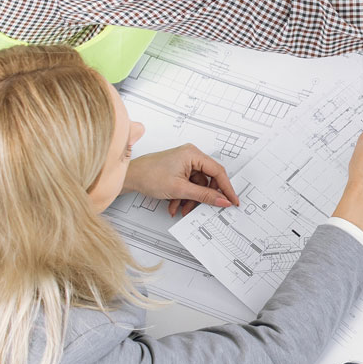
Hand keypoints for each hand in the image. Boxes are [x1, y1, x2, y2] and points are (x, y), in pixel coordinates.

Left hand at [122, 144, 239, 217]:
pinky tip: (176, 205)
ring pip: (197, 185)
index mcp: (193, 154)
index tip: (232, 200)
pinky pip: (189, 185)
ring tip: (183, 209)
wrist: (130, 176)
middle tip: (206, 209)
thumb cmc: (149, 176)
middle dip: (203, 197)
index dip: (226, 188)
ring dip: (191, 199)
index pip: (217, 171)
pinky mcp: (178, 170)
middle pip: (208, 179)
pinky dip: (184, 196)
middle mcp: (190, 156)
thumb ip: (204, 196)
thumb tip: (222, 200)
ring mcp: (184, 163)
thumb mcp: (180, 189)